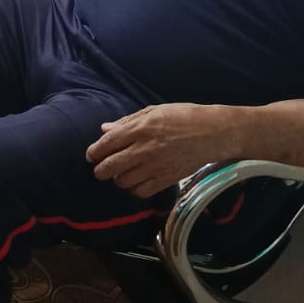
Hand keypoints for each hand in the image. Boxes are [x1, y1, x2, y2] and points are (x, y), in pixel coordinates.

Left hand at [86, 104, 231, 197]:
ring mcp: (155, 166)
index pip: (107, 144)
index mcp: (140, 128)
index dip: (94, 152)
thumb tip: (105, 129)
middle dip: (100, 170)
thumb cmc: (183, 116)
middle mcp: (144, 149)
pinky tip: (136, 182)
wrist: (212, 132)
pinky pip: (140, 192)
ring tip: (121, 174)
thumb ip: (128, 121)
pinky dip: (134, 189)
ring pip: (123, 181)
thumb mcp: (154, 111)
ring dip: (118, 179)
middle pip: (110, 167)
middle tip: (101, 169)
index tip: (91, 155)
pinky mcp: (166, 179)